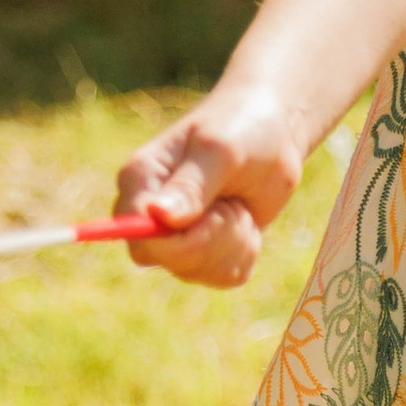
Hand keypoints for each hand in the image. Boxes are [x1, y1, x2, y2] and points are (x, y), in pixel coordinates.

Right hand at [115, 85, 305, 286]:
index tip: (209, 216)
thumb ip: (191, 185)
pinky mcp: (204, 254)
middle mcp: (149, 214)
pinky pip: (224, 276)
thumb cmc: (241, 129)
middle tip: (232, 202)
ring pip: (201, 271)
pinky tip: (244, 219)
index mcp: (140, 180)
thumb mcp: (221, 150)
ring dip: (234, 241)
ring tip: (237, 204)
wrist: (273, 135)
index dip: (173, 239)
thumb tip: (158, 214)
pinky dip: (245, 251)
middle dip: (214, 237)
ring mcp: (175, 238)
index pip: (133, 233)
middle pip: (169, 259)